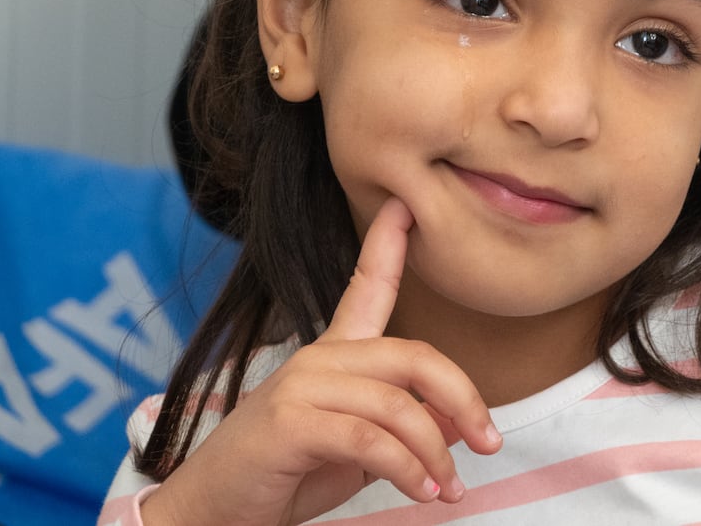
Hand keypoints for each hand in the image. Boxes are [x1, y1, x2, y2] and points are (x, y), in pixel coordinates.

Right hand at [141, 197, 502, 525]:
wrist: (210, 512)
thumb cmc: (285, 476)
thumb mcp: (359, 450)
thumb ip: (405, 427)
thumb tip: (462, 422)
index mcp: (333, 354)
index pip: (366, 286)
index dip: (387, 243)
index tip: (405, 206)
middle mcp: (318, 358)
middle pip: (413, 355)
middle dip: (462, 397)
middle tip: (490, 441)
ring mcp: (302, 386)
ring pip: (397, 405)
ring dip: (435, 453)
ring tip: (448, 489)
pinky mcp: (291, 422)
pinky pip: (371, 441)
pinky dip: (407, 470)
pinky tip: (421, 491)